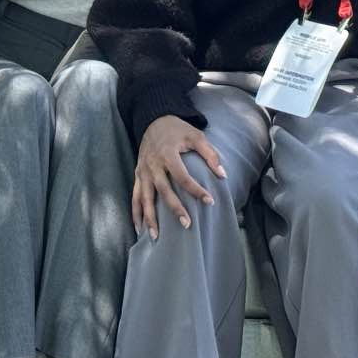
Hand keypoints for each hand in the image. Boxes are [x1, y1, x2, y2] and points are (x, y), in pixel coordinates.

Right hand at [131, 115, 225, 239]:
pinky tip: (139, 229)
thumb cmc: (177, 130)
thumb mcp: (196, 135)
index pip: (182, 176)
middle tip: (187, 225)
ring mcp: (142, 171)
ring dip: (149, 218)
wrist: (153, 120)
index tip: (210, 201)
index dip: (196, 190)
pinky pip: (134, 196)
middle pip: (163, 190)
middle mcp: (153, 165)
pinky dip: (136, 213)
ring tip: (156, 237)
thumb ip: (210, 154)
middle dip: (174, 209)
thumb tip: (223, 175)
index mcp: (167, 154)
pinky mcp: (137, 175)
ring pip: (144, 198)